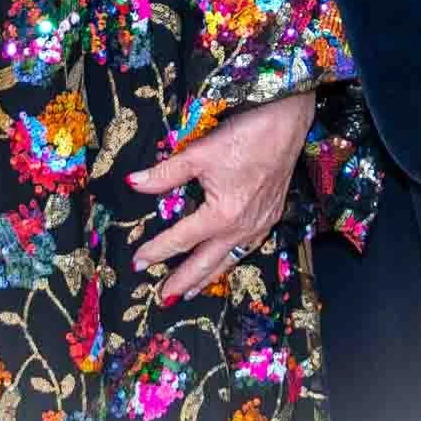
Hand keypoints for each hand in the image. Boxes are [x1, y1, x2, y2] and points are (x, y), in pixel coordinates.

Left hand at [128, 93, 315, 300]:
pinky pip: (246, 249)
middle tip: (163, 297)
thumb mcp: (199, 153)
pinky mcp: (269, 217)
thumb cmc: (245, 135)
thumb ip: (165, 173)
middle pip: (206, 262)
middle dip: (183, 280)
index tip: (137, 262)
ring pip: (229, 261)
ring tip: (189, 292)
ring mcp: (259, 225)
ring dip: (207, 277)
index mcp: (222, 215)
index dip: (157, 250)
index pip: (181, 239)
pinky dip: (230, 261)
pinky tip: (225, 261)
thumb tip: (133, 183)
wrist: (286, 123)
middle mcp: (242, 228)